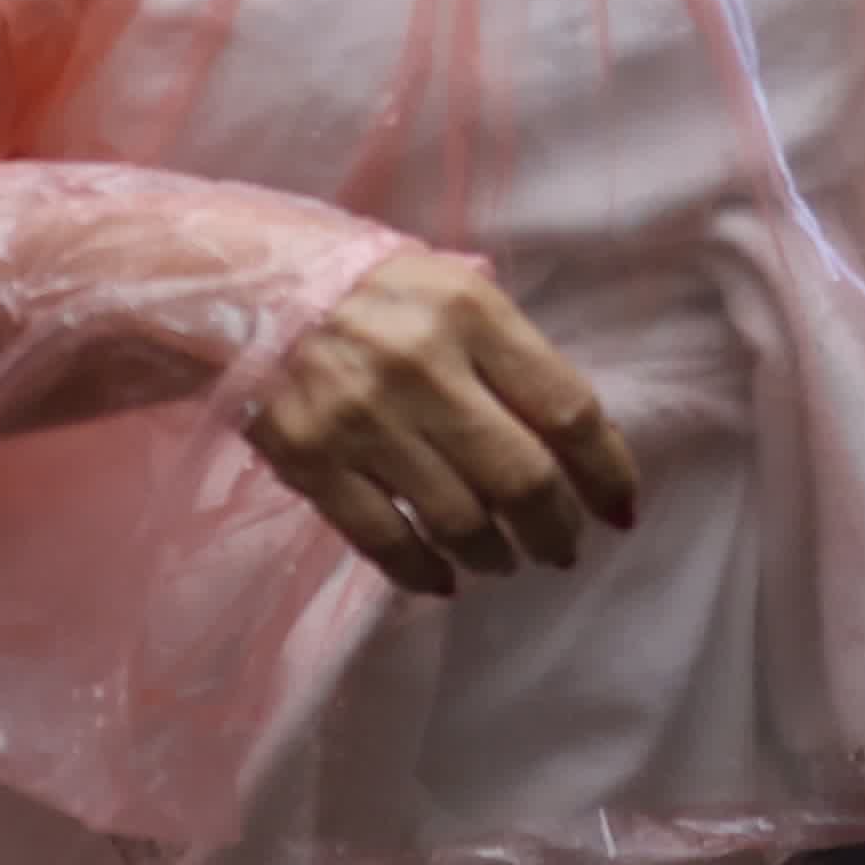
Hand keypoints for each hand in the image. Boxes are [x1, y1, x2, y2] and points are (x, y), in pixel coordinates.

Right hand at [249, 250, 641, 598]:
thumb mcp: (447, 287)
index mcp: (470, 314)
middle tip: (562, 547)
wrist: (245, 286)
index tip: (619, 507)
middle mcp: (423, 369)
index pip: (567, 409)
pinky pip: (386, 542)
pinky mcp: (312, 463)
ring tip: (502, 558)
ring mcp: (364, 421)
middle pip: (522, 479)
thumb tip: (569, 438)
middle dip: (555, 529)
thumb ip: (506, 351)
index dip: (607, 471)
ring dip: (495, 555)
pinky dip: (425, 572)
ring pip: (460, 522)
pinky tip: (443, 577)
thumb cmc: (367, 287)